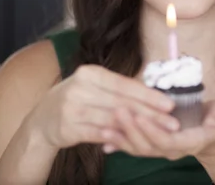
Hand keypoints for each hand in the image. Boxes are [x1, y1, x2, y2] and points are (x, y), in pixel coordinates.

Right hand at [23, 65, 178, 149]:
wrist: (42, 118)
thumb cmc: (77, 98)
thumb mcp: (94, 86)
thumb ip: (119, 90)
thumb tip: (154, 96)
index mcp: (89, 73)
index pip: (124, 84)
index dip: (148, 95)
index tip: (169, 104)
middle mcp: (80, 88)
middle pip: (122, 103)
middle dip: (150, 113)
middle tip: (171, 122)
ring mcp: (72, 108)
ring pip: (112, 119)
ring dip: (138, 128)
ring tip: (158, 133)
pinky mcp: (67, 128)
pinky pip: (97, 133)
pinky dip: (115, 137)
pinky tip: (132, 140)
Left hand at [100, 99, 214, 160]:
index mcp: (188, 142)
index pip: (166, 140)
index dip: (151, 130)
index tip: (138, 114)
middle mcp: (171, 149)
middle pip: (147, 145)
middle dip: (130, 130)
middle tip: (116, 112)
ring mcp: (160, 149)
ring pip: (137, 147)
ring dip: (120, 137)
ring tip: (104, 124)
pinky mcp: (153, 144)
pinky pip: (134, 146)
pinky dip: (118, 143)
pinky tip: (102, 137)